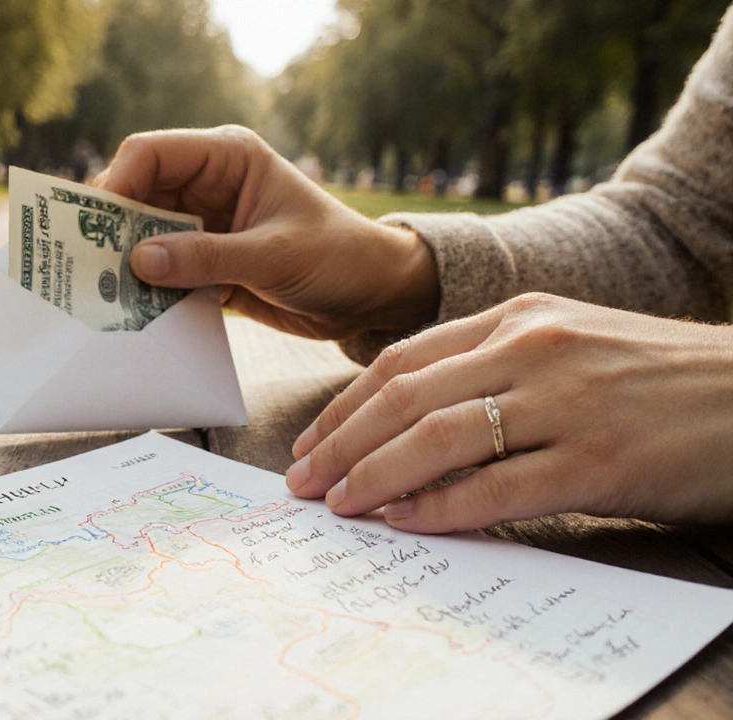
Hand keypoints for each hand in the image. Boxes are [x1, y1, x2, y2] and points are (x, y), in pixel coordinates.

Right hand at [95, 125, 438, 339]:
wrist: (372, 297)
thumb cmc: (339, 257)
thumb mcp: (274, 256)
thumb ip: (207, 257)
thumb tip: (140, 260)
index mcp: (226, 158)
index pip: (151, 154)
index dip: (116, 183)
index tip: (93, 226)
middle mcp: (207, 186)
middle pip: (136, 196)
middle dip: (110, 230)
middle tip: (84, 267)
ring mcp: (204, 226)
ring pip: (142, 237)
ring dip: (124, 265)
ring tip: (100, 295)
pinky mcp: (205, 263)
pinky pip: (161, 272)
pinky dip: (145, 291)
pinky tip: (130, 313)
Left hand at [286, 293, 732, 531]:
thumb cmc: (660, 379)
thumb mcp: (570, 345)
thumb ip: (494, 369)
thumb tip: (412, 426)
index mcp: (518, 317)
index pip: (401, 361)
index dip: (345, 407)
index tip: (312, 443)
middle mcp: (532, 349)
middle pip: (403, 397)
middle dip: (340, 443)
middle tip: (303, 482)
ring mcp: (566, 402)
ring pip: (437, 438)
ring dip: (373, 476)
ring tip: (338, 505)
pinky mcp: (599, 459)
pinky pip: (498, 488)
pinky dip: (442, 508)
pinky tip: (405, 522)